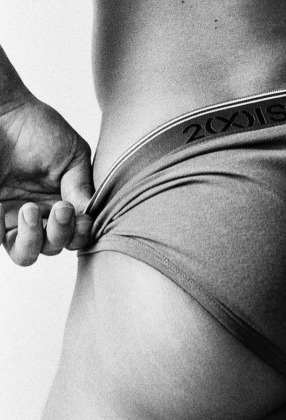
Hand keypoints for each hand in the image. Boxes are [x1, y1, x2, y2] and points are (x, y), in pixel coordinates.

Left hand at [0, 96, 93, 265]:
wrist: (3, 110)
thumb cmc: (37, 126)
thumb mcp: (73, 155)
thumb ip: (82, 187)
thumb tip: (89, 216)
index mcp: (63, 204)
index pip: (76, 236)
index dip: (82, 234)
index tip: (82, 216)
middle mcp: (38, 215)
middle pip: (54, 248)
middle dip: (61, 234)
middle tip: (61, 209)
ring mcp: (11, 216)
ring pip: (26, 254)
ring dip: (34, 239)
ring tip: (30, 210)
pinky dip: (9, 233)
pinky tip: (14, 209)